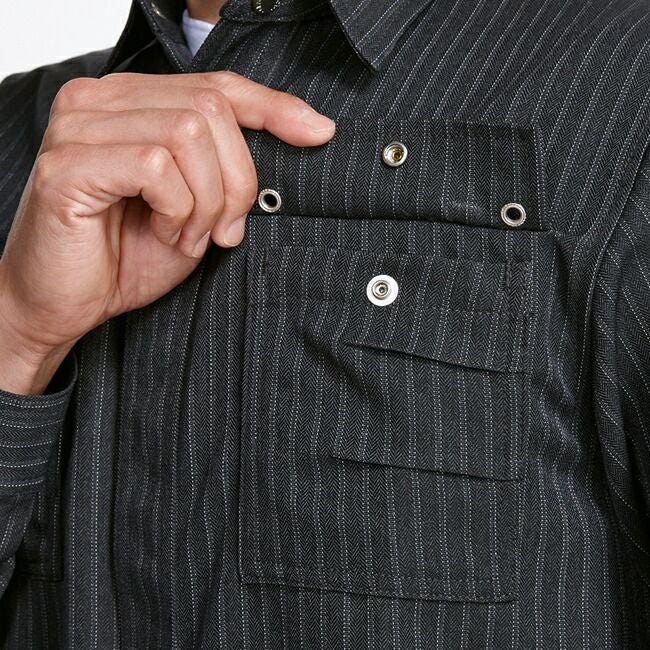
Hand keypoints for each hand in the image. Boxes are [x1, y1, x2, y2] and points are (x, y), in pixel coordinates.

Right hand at [0, 71, 335, 373]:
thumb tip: (302, 132)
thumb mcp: (198, 206)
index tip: (318, 132)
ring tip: (185, 234)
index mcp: (132, 102)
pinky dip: (178, 209)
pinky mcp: (68, 164)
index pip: (217, 85)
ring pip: (189, 132)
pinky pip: (157, 166)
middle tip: (222, 229)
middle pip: (211, 108)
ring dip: (206, 200)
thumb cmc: (128, 255)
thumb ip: (229, 168)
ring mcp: (79, 126)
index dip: (274, 106)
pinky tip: (165, 233)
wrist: (65, 304)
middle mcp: (101, 100)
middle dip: (237, 180)